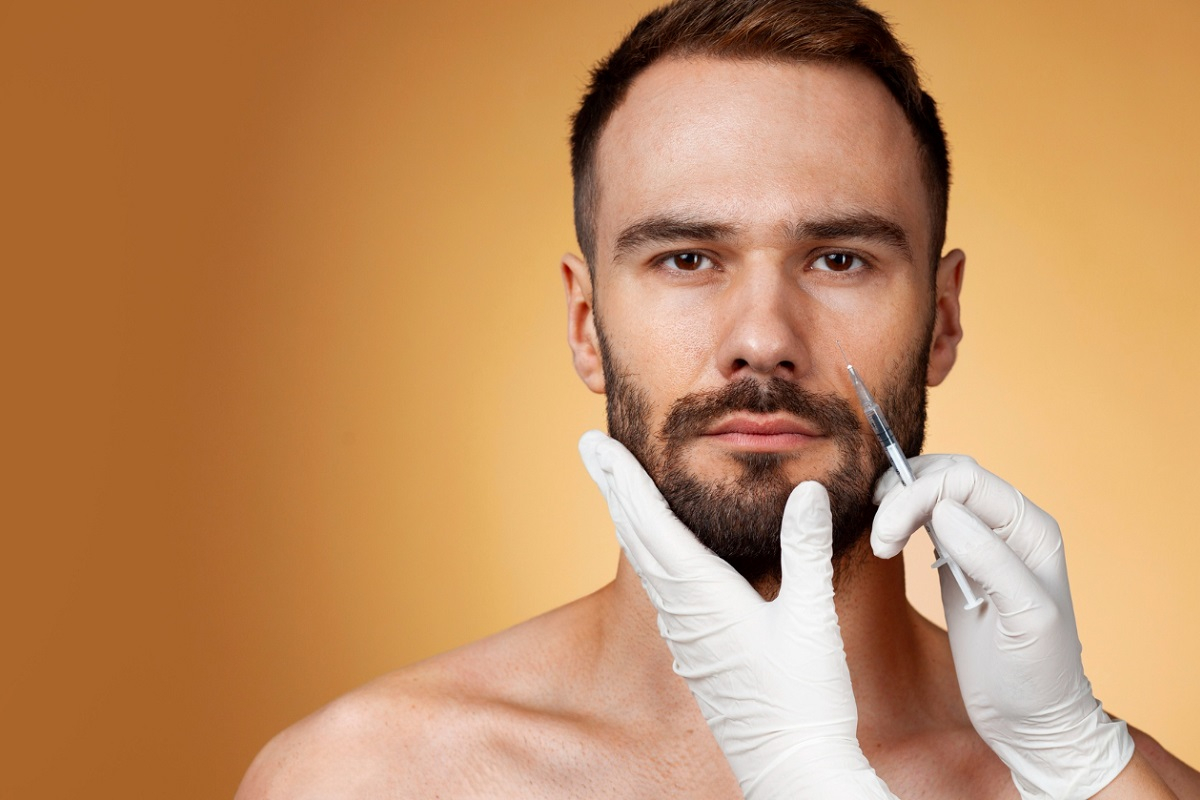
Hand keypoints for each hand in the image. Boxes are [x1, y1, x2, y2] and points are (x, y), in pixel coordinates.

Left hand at [579, 430, 897, 798]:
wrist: (789, 768)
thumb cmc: (803, 700)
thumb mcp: (811, 618)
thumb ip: (806, 550)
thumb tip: (805, 491)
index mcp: (703, 594)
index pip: (651, 522)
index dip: (623, 477)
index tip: (596, 444)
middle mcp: (683, 611)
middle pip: (637, 535)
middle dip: (613, 486)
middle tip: (588, 446)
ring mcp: (685, 632)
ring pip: (645, 561)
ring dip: (628, 515)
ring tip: (614, 484)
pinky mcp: (696, 649)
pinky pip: (660, 586)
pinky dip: (648, 550)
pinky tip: (653, 550)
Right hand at [871, 455, 1134, 799]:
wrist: (1032, 720)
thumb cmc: (1038, 676)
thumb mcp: (1025, 620)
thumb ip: (990, 560)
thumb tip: (943, 510)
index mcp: (1031, 530)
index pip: (966, 480)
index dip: (920, 494)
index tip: (887, 533)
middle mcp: (1008, 527)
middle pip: (947, 476)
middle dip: (904, 495)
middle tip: (879, 536)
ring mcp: (981, 542)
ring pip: (933, 491)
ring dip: (898, 505)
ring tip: (882, 542)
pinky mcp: (958, 562)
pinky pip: (927, 519)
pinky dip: (901, 519)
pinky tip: (888, 541)